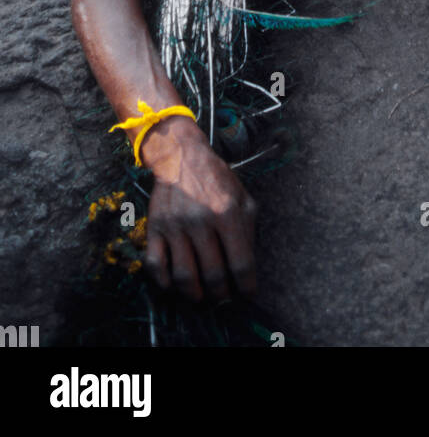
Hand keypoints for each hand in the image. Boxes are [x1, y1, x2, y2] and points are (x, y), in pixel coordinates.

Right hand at [144, 134, 256, 300]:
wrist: (181, 156)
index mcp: (227, 213)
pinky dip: (164, 283)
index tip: (247, 294)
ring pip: (184, 276)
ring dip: (194, 295)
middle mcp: (201, 221)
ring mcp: (175, 226)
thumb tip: (247, 267)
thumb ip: (248, 229)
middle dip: (221, 294)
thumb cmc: (217, 179)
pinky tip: (175, 285)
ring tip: (201, 296)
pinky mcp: (155, 227)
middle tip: (223, 297)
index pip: (241, 263)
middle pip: (213, 275)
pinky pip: (156, 266)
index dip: (246, 286)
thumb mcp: (243, 197)